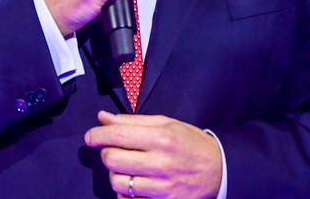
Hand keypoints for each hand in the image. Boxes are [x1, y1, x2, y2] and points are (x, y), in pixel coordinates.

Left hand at [84, 111, 221, 198]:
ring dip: (115, 174)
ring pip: (117, 182)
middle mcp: (160, 163)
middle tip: (114, 150)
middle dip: (106, 153)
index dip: (96, 135)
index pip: (116, 136)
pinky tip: (133, 184)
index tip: (90, 136)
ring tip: (126, 168)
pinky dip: (125, 193)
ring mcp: (162, 187)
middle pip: (112, 159)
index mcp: (161, 138)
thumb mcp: (166, 123)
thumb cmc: (190, 142)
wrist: (219, 169)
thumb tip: (103, 118)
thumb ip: (132, 121)